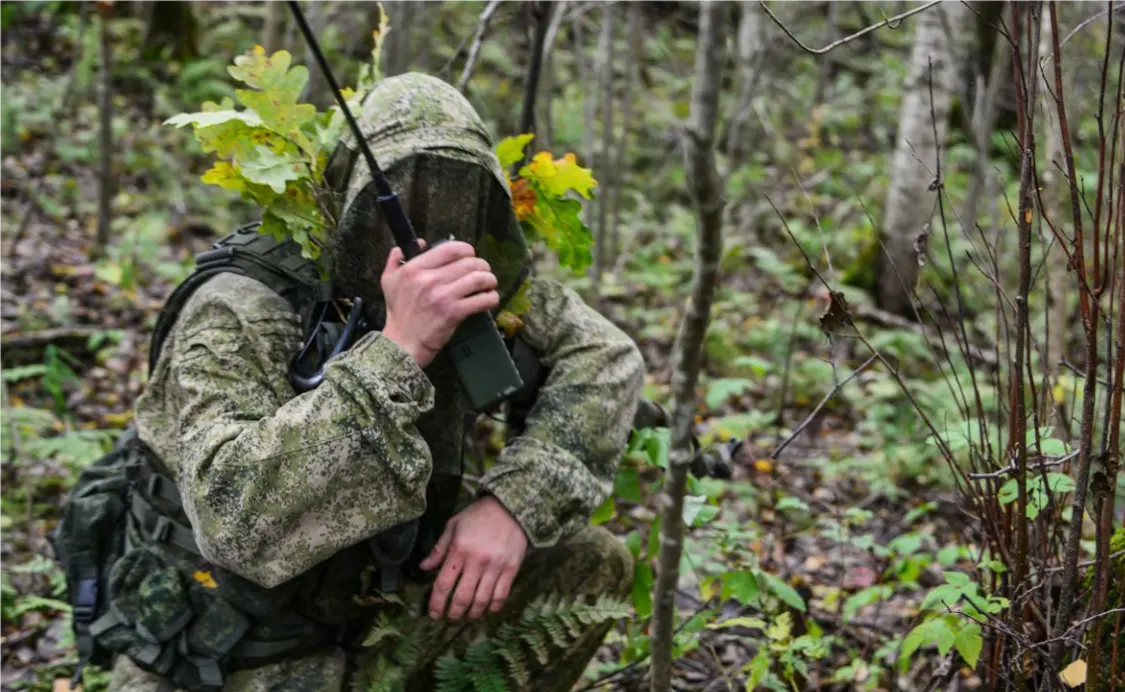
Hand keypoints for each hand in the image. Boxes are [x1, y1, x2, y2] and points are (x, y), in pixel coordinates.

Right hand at [380, 240, 499, 367]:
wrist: (402, 344)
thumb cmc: (398, 314)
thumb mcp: (388, 282)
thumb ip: (395, 261)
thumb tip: (413, 244)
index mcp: (414, 268)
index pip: (450, 248)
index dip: (466, 250)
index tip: (470, 256)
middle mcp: (429, 279)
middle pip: (469, 263)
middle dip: (482, 266)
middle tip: (484, 272)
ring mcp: (443, 296)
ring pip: (479, 279)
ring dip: (490, 280)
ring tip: (490, 284)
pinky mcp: (454, 313)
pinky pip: (482, 300)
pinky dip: (491, 298)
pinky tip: (490, 299)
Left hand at [419, 494, 529, 620]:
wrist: (511, 507)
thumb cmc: (478, 515)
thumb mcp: (453, 525)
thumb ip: (439, 548)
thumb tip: (423, 568)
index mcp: (459, 550)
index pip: (443, 584)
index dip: (436, 603)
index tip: (433, 613)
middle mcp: (476, 561)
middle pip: (462, 597)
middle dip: (454, 613)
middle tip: (450, 618)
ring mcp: (495, 566)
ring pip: (482, 600)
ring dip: (473, 613)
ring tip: (467, 616)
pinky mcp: (511, 569)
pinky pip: (501, 595)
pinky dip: (493, 607)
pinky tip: (487, 610)